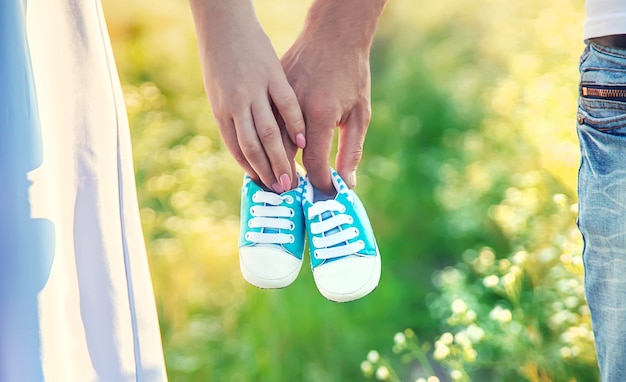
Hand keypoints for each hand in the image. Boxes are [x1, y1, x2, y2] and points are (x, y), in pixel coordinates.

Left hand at [190, 0, 304, 191]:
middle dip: (269, 173)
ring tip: (294, 177)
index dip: (252, 171)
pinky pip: (286, 106)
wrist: (224, 24)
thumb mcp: (219, 92)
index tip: (265, 187)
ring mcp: (254, 91)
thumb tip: (245, 142)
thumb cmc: (220, 59)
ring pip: (270, 132)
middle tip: (283, 191)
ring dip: (282, 158)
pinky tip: (303, 141)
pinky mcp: (272, 76)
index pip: (237, 150)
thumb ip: (233, 118)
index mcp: (221, 112)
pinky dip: (295, 125)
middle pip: (254, 147)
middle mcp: (235, 105)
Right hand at [280, 0, 386, 192]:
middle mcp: (295, 107)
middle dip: (287, 178)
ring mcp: (278, 96)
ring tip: (273, 182)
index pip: (314, 160)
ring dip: (270, 161)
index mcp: (319, 113)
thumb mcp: (359, 113)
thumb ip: (351, 149)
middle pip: (285, 153)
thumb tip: (347, 182)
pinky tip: (266, 152)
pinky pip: (263, 120)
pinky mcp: (270, 90)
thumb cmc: (351, 73)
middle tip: (290, 196)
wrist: (334, 34)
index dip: (318, 182)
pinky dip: (264, 139)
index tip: (322, 195)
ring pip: (268, 138)